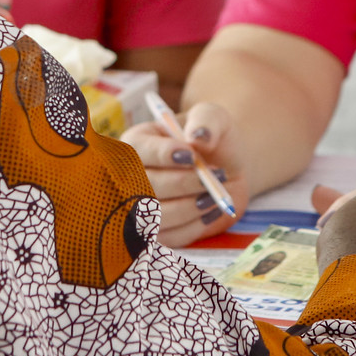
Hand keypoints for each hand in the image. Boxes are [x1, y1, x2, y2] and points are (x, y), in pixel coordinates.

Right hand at [121, 101, 249, 246]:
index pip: (138, 150)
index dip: (162, 154)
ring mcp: (141, 208)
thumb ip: (206, 121)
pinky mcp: (158, 233)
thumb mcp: (213, 118)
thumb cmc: (212, 139)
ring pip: (157, 216)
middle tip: (215, 176)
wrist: (224, 169)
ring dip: (190, 207)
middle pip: (145, 186)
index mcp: (137, 143)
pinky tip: (212, 210)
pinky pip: (172, 237)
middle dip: (183, 183)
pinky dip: (195, 226)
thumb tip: (198, 137)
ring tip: (215, 195)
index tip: (191, 156)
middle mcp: (131, 176)